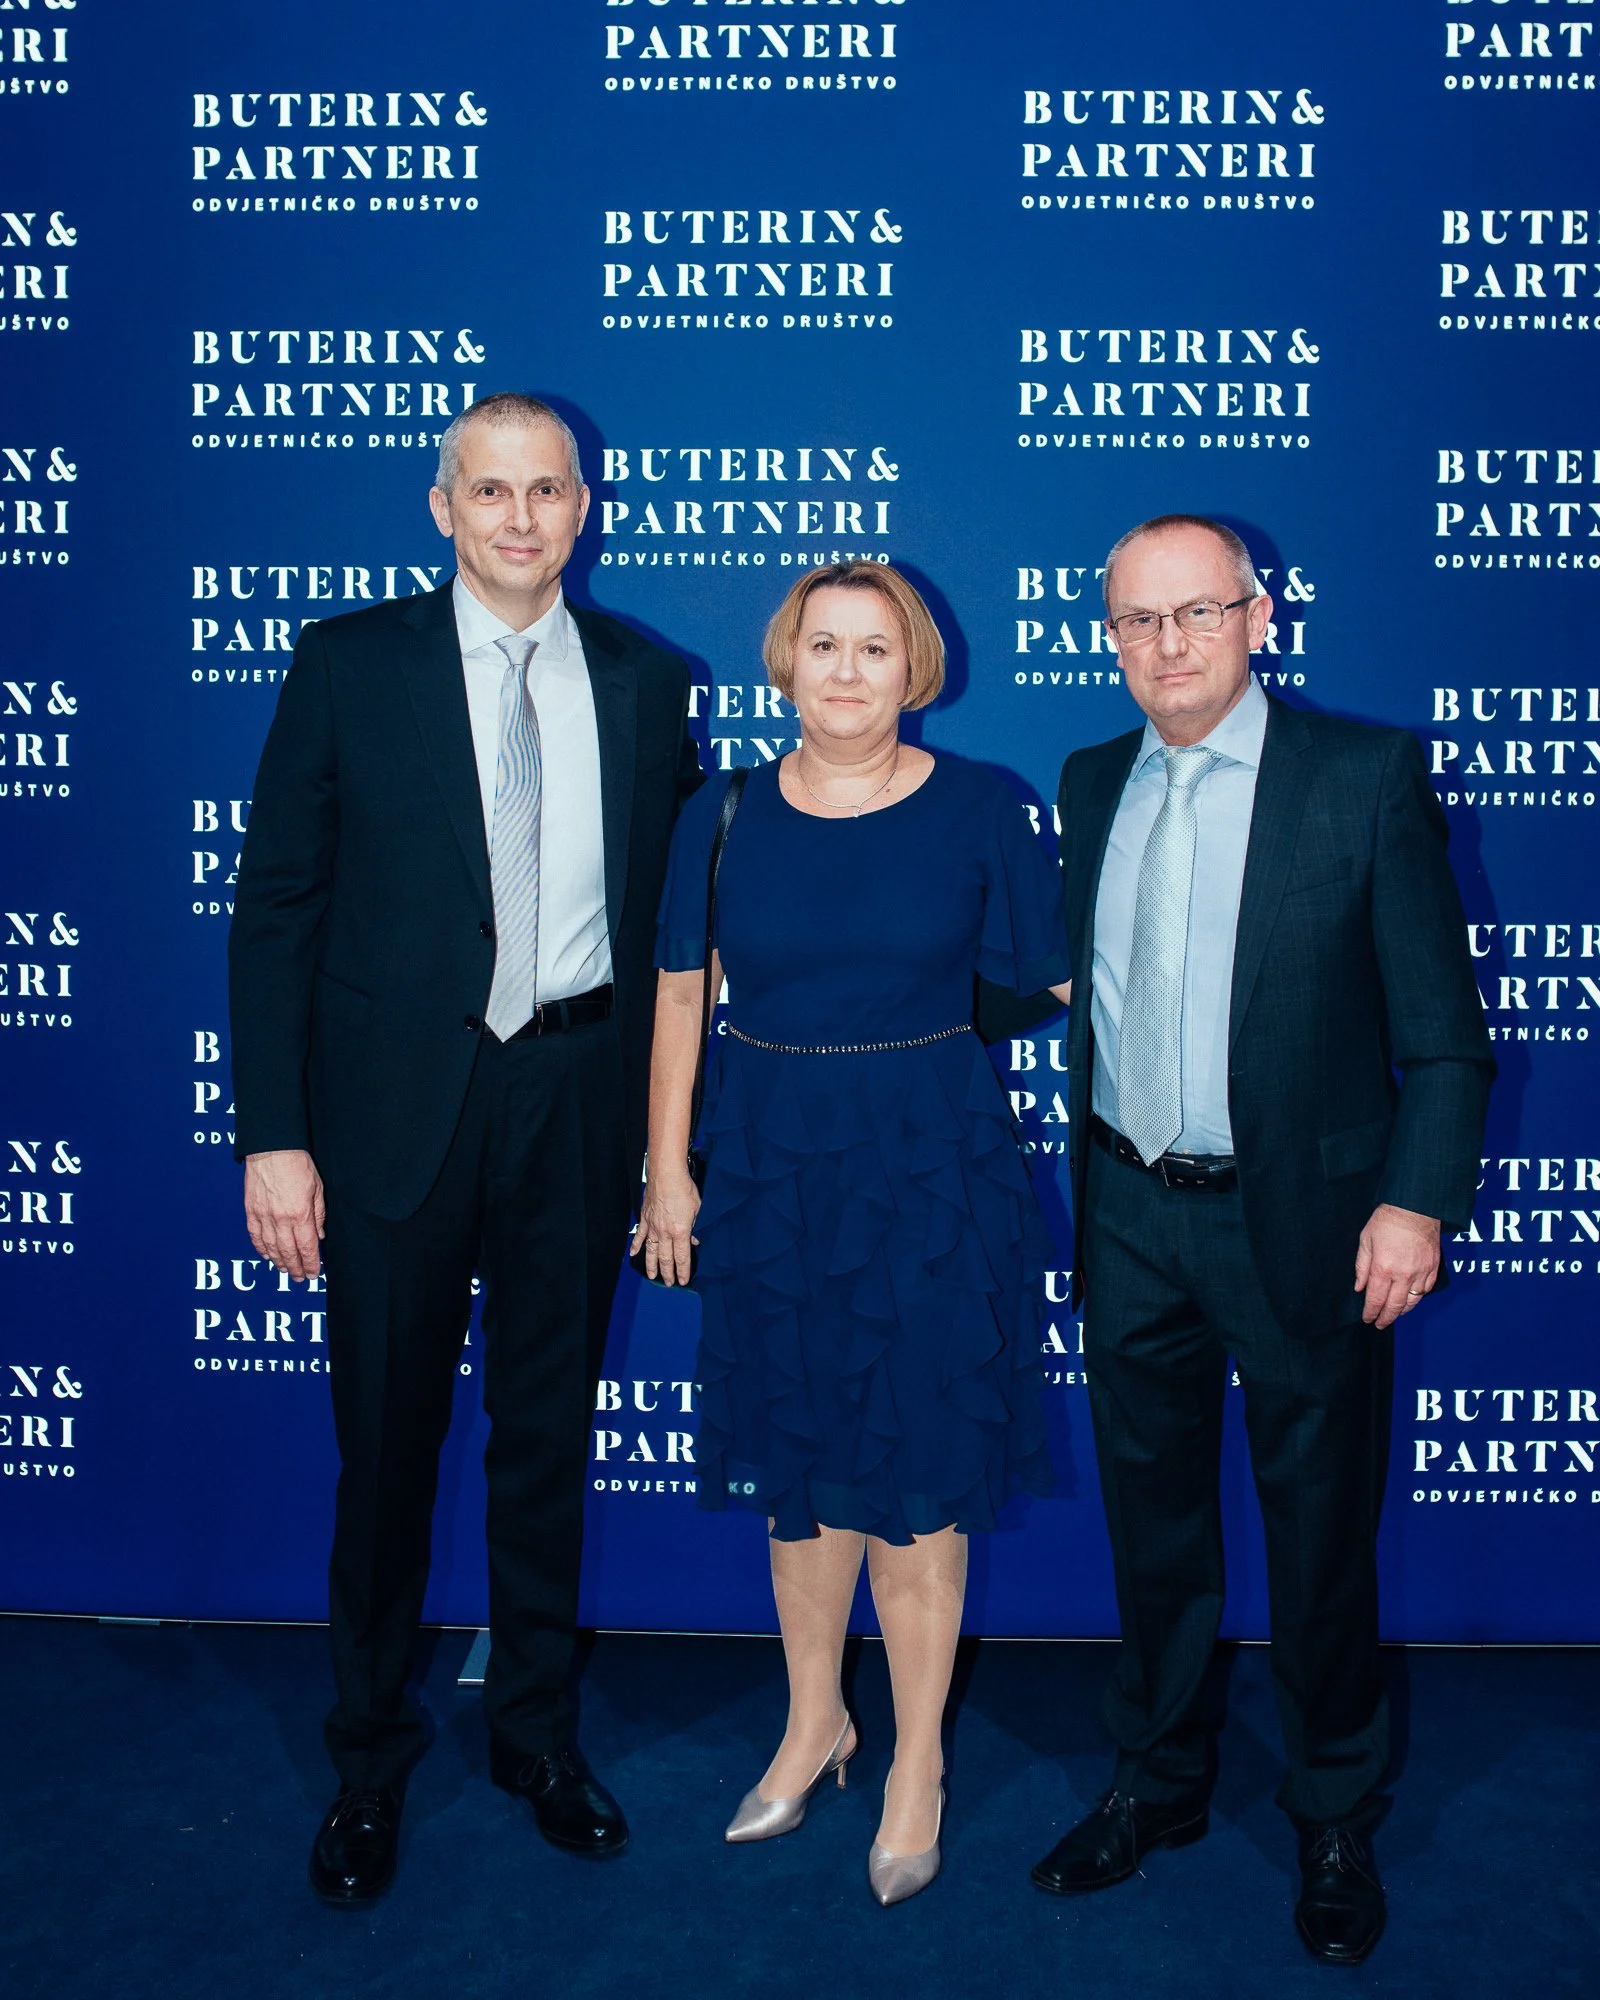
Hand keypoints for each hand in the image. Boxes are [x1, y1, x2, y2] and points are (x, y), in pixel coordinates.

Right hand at [244, 1149, 325, 1280]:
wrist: (272, 1150)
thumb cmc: (297, 1165)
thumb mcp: (317, 1189)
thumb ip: (318, 1215)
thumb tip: (319, 1235)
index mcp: (300, 1215)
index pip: (307, 1247)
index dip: (310, 1263)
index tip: (313, 1273)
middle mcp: (281, 1220)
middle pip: (288, 1252)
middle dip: (295, 1268)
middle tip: (299, 1278)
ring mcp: (264, 1216)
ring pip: (271, 1247)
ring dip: (278, 1262)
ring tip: (285, 1270)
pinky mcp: (251, 1211)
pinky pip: (255, 1236)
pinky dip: (261, 1248)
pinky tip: (266, 1255)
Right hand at [630, 1170, 700, 1287]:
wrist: (666, 1174)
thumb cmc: (684, 1189)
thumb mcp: (697, 1209)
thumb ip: (694, 1227)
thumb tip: (694, 1240)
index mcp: (680, 1232)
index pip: (682, 1257)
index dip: (682, 1271)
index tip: (683, 1281)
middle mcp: (665, 1233)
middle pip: (665, 1258)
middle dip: (668, 1273)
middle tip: (668, 1284)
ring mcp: (652, 1226)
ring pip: (651, 1251)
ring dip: (651, 1265)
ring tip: (652, 1276)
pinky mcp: (644, 1218)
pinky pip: (639, 1235)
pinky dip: (636, 1246)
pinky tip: (633, 1255)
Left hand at [1354, 1203, 1440, 1328]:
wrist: (1416, 1207)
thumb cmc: (1387, 1221)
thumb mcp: (1366, 1240)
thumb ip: (1362, 1267)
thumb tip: (1359, 1287)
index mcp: (1383, 1268)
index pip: (1376, 1299)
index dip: (1371, 1313)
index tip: (1368, 1319)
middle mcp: (1404, 1275)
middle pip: (1395, 1306)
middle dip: (1386, 1318)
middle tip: (1380, 1324)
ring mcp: (1421, 1273)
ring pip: (1413, 1302)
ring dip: (1402, 1311)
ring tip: (1394, 1315)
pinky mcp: (1434, 1268)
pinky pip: (1426, 1291)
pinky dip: (1418, 1298)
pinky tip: (1411, 1300)